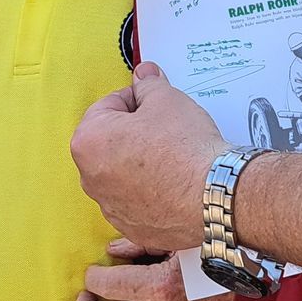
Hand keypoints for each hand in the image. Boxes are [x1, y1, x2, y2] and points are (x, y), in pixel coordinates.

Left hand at [71, 62, 226, 252]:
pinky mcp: (130, 226)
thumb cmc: (185, 148)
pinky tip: (172, 183)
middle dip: (134, 132)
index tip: (156, 104)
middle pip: (111, 142)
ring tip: (172, 157)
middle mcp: (90, 178)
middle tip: (166, 129)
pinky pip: (135, 201)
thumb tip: (144, 75)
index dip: (136, 100)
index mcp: (88, 141)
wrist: (213, 195)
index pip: (107, 106)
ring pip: (122, 173)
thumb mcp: (167, 100)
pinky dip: (149, 191)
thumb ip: (148, 84)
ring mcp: (109, 206)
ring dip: (140, 163)